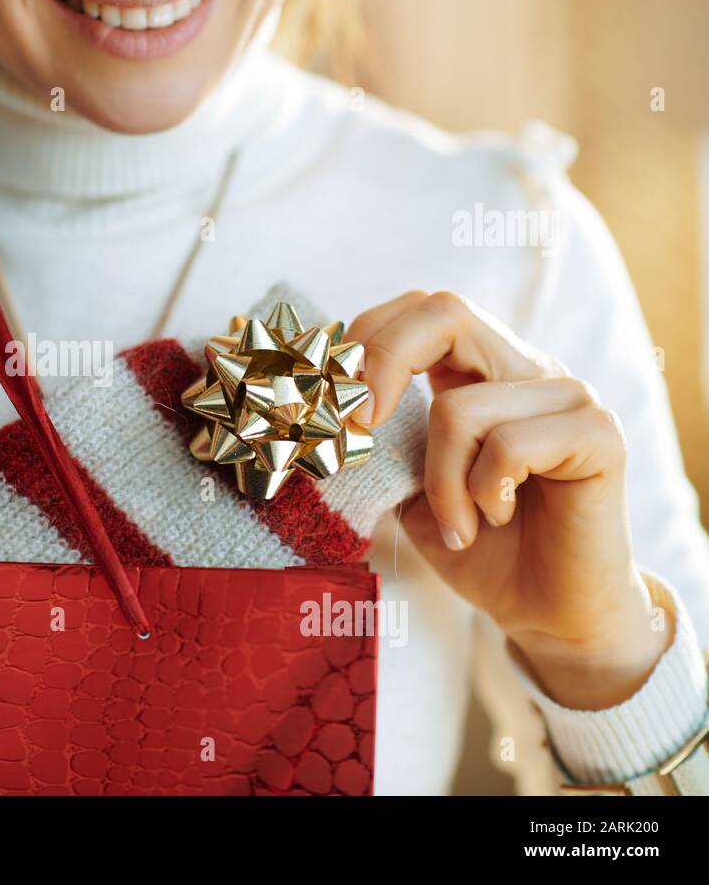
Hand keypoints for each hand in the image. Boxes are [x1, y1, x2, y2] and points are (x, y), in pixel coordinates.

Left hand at [348, 290, 669, 709]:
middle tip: (359, 430)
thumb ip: (377, 441)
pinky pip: (511, 445)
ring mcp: (567, 395)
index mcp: (478, 371)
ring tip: (460, 524)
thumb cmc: (476, 547)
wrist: (544, 610)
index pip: (418, 310)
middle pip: (444, 312)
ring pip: (461, 407)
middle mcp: (525, 368)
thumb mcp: (406, 487)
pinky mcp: (599, 434)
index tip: (333, 403)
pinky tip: (499, 518)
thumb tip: (321, 407)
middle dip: (382, 365)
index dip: (365, 340)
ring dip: (440, 480)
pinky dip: (484, 493)